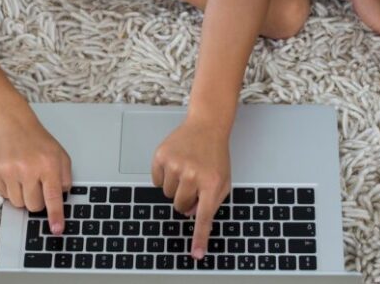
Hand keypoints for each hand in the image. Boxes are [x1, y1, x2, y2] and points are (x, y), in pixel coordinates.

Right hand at [0, 113, 72, 235]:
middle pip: (33, 205)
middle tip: (37, 185)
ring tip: (24, 177)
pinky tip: (13, 173)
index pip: (53, 196)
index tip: (57, 230)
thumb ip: (65, 178)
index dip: (55, 215)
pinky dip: (10, 189)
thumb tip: (61, 199)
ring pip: (18, 203)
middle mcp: (27, 169)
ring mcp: (8, 171)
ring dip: (23, 196)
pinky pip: (4, 195)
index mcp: (48, 164)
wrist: (12, 126)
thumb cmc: (39, 143)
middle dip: (37, 201)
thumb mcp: (61, 156)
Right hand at [151, 116, 230, 259]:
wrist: (207, 125)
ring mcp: (176, 164)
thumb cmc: (215, 154)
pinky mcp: (161, 156)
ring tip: (186, 168)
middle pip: (180, 206)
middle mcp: (193, 174)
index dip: (199, 237)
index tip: (196, 254)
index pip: (204, 217)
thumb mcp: (223, 179)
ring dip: (175, 186)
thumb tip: (191, 214)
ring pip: (167, 194)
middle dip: (185, 199)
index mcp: (212, 183)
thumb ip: (211, 201)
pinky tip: (175, 162)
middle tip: (193, 182)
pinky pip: (156, 180)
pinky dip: (163, 175)